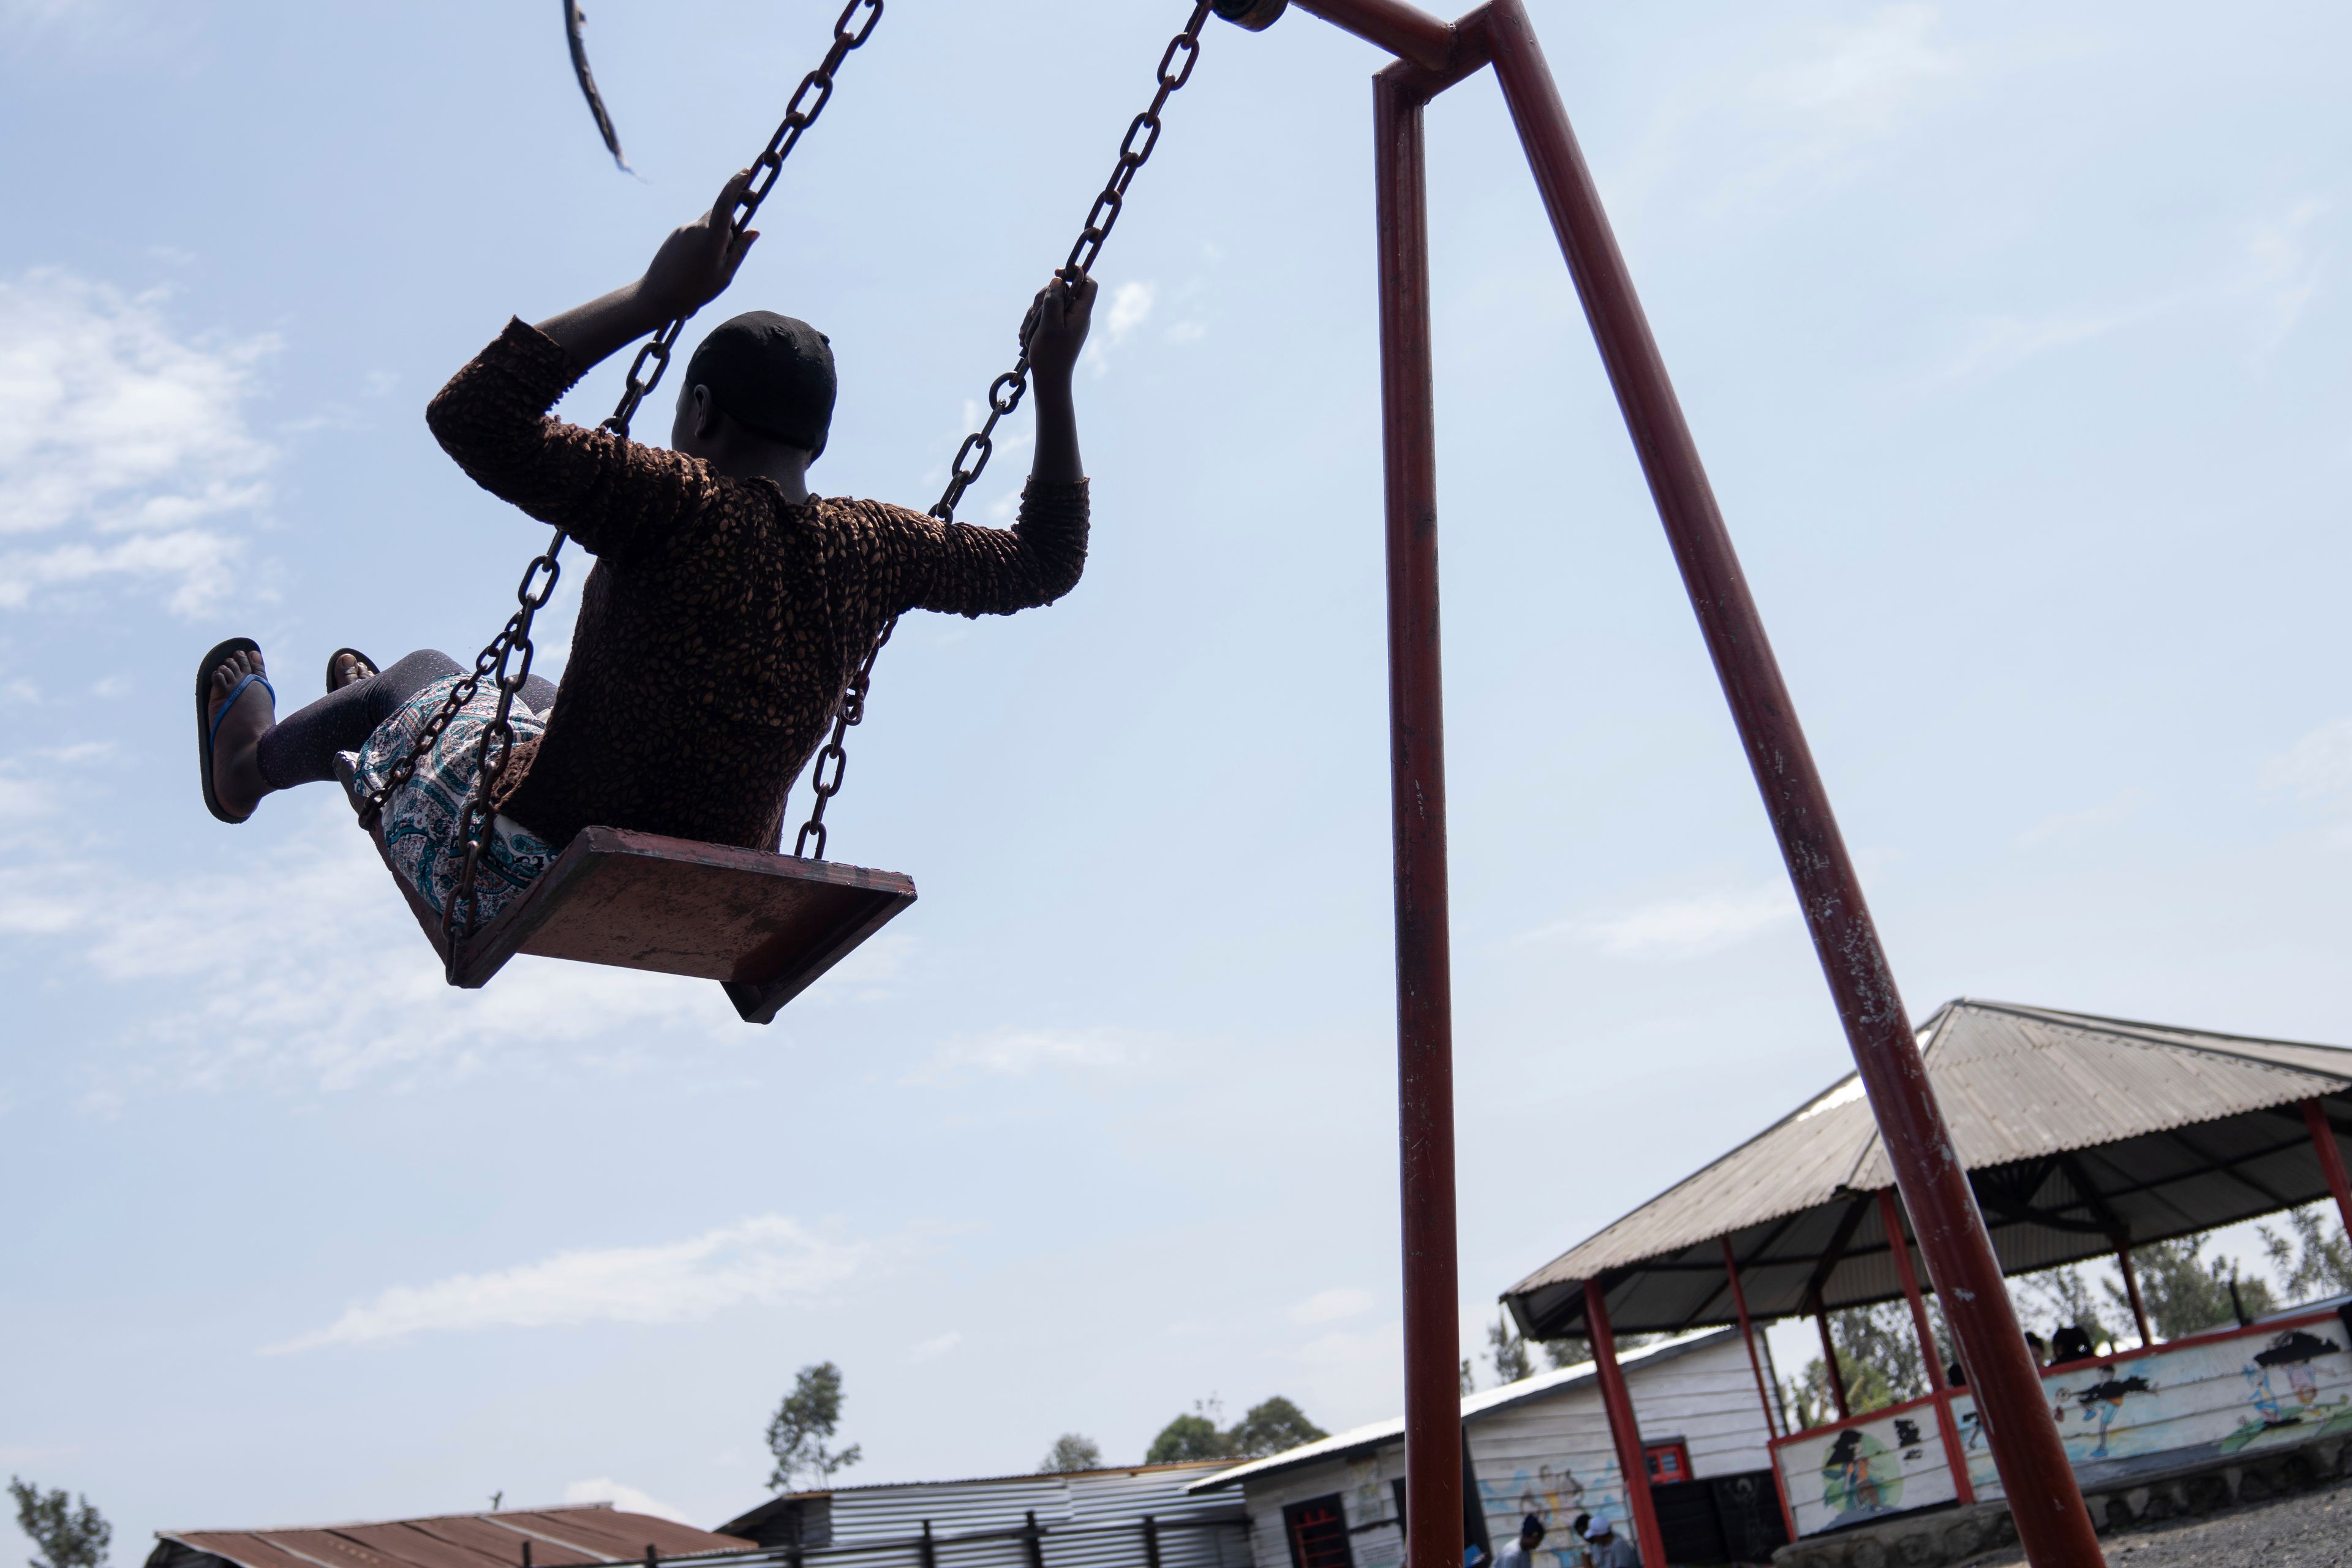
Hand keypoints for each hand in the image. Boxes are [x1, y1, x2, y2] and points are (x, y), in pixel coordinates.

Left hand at [636, 169, 760, 322]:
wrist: (656, 296)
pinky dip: (705, 242)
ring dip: (718, 237)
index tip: (746, 173)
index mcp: (711, 237)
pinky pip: (697, 232)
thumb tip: (753, 231)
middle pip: (721, 214)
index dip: (736, 185)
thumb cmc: (694, 291)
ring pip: (710, 224)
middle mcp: (696, 227)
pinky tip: (697, 265)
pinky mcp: (676, 235)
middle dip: (731, 225)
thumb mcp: (725, 275)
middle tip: (732, 253)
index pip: (726, 202)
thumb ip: (740, 250)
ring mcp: (684, 230)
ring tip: (710, 266)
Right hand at [1023, 273, 1097, 382]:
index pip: (1089, 284)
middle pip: (1063, 290)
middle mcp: (1076, 316)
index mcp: (1081, 314)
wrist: (1049, 381)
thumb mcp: (1049, 326)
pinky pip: (1044, 315)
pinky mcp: (1056, 328)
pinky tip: (1025, 337)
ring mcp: (1066, 322)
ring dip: (1034, 313)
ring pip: (1050, 302)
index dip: (1076, 274)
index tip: (1057, 273)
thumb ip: (1054, 301)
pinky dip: (1033, 322)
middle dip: (1044, 297)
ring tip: (1026, 332)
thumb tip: (1058, 280)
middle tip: (1034, 312)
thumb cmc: (1051, 356)